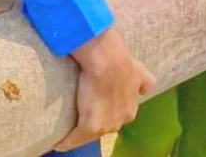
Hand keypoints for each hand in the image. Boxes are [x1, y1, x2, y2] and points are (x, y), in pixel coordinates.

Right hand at [54, 27, 155, 151]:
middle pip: (107, 125)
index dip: (108, 111)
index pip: (118, 116)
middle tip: (85, 113)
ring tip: (70, 128)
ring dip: (81, 133)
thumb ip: (144, 82)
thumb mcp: (140, 73)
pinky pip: (75, 139)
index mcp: (131, 109)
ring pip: (92, 133)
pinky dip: (67, 142)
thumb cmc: (121, 63)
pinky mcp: (90, 127)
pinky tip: (59, 144)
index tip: (99, 106)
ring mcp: (107, 125)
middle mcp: (122, 120)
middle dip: (98, 121)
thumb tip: (146, 88)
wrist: (108, 61)